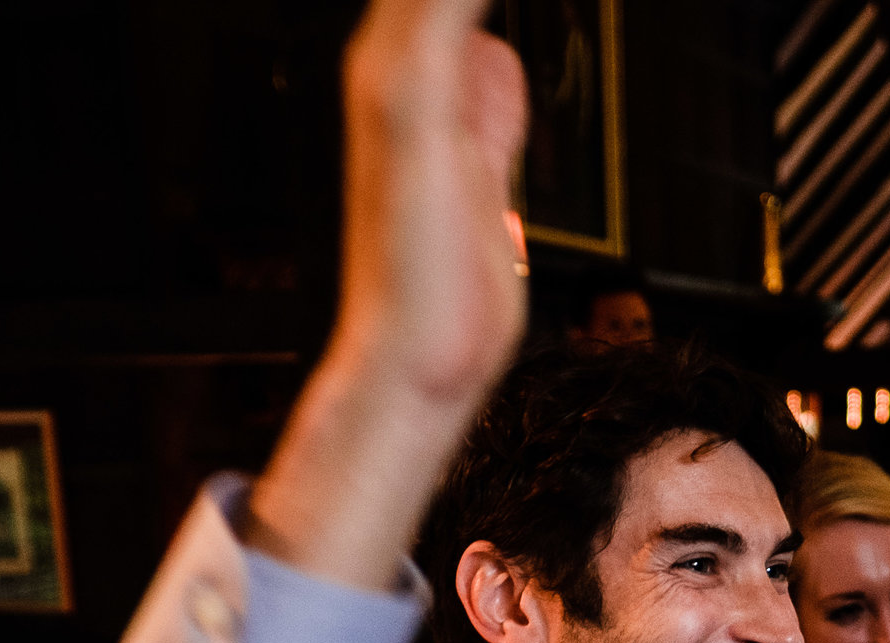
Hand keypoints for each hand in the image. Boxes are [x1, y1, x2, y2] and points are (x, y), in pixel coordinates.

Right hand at [246, 0, 528, 588]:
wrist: (422, 360)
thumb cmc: (451, 287)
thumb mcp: (483, 173)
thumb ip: (486, 115)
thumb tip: (495, 62)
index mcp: (415, 70)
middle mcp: (394, 60)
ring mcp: (397, 76)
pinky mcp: (410, 101)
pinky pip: (448, 7)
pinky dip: (460, 1)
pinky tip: (478, 2)